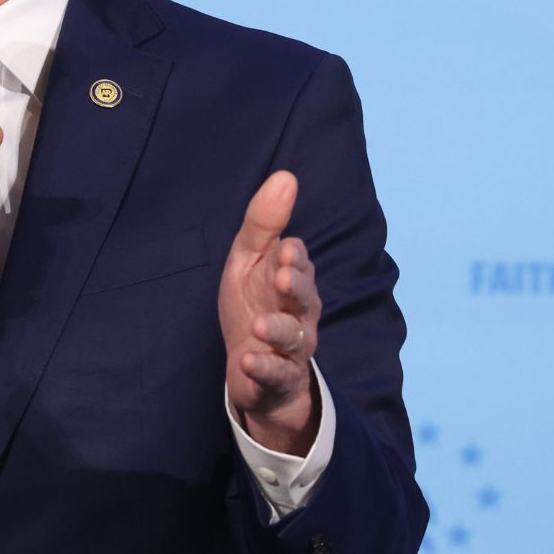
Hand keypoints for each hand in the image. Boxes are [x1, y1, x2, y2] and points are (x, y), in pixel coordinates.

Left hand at [219, 170, 321, 455]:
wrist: (252, 368)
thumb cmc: (254, 304)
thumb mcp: (249, 261)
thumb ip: (264, 222)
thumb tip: (285, 175)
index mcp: (293, 280)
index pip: (297, 265)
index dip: (293, 259)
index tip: (285, 250)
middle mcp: (300, 312)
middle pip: (305, 299)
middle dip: (297, 287)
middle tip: (282, 277)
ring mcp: (291, 347)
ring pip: (295, 338)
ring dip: (278, 330)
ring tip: (259, 326)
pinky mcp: (278, 378)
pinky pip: (277, 374)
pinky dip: (263, 368)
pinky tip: (248, 360)